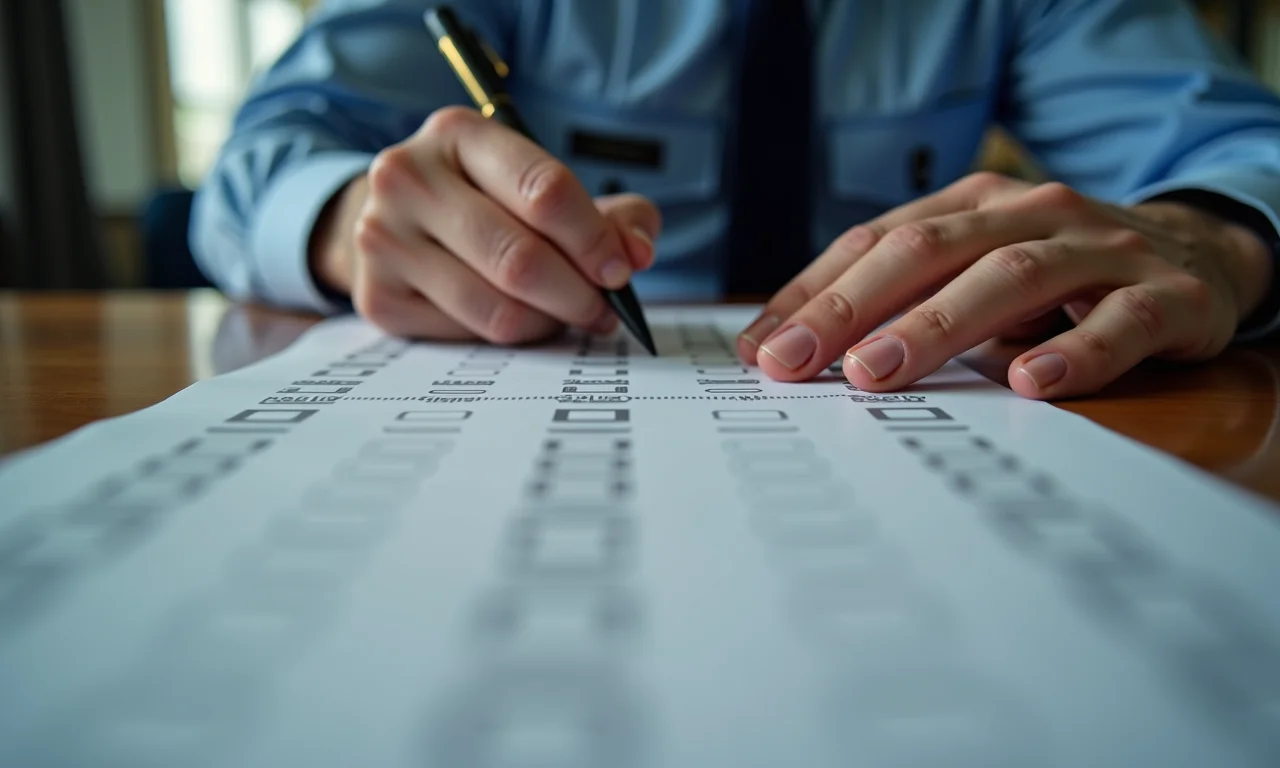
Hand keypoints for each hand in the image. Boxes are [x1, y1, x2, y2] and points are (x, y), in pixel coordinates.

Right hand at [310, 107, 660, 342]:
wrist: (395, 219)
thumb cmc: (487, 200)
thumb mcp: (540, 185)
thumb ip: (608, 214)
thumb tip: (639, 252)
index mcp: (457, 134)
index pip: (543, 190)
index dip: (594, 239)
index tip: (622, 270)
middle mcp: (408, 178)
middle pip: (519, 258)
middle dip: (578, 293)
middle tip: (604, 310)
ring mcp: (383, 239)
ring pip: (496, 307)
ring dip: (548, 322)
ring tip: (566, 315)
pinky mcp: (378, 298)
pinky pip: (468, 336)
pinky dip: (509, 336)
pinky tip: (519, 319)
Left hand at [737, 173, 1272, 398]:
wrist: (1199, 256)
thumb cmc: (1059, 276)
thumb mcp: (975, 273)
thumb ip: (901, 302)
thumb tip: (790, 351)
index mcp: (971, 205)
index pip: (874, 243)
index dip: (812, 293)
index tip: (760, 349)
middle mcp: (1028, 214)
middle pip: (926, 253)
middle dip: (850, 308)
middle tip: (794, 363)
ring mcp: (1099, 249)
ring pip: (1009, 278)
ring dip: (936, 325)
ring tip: (878, 371)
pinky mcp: (1166, 294)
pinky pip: (1118, 321)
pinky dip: (1074, 351)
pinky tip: (1029, 384)